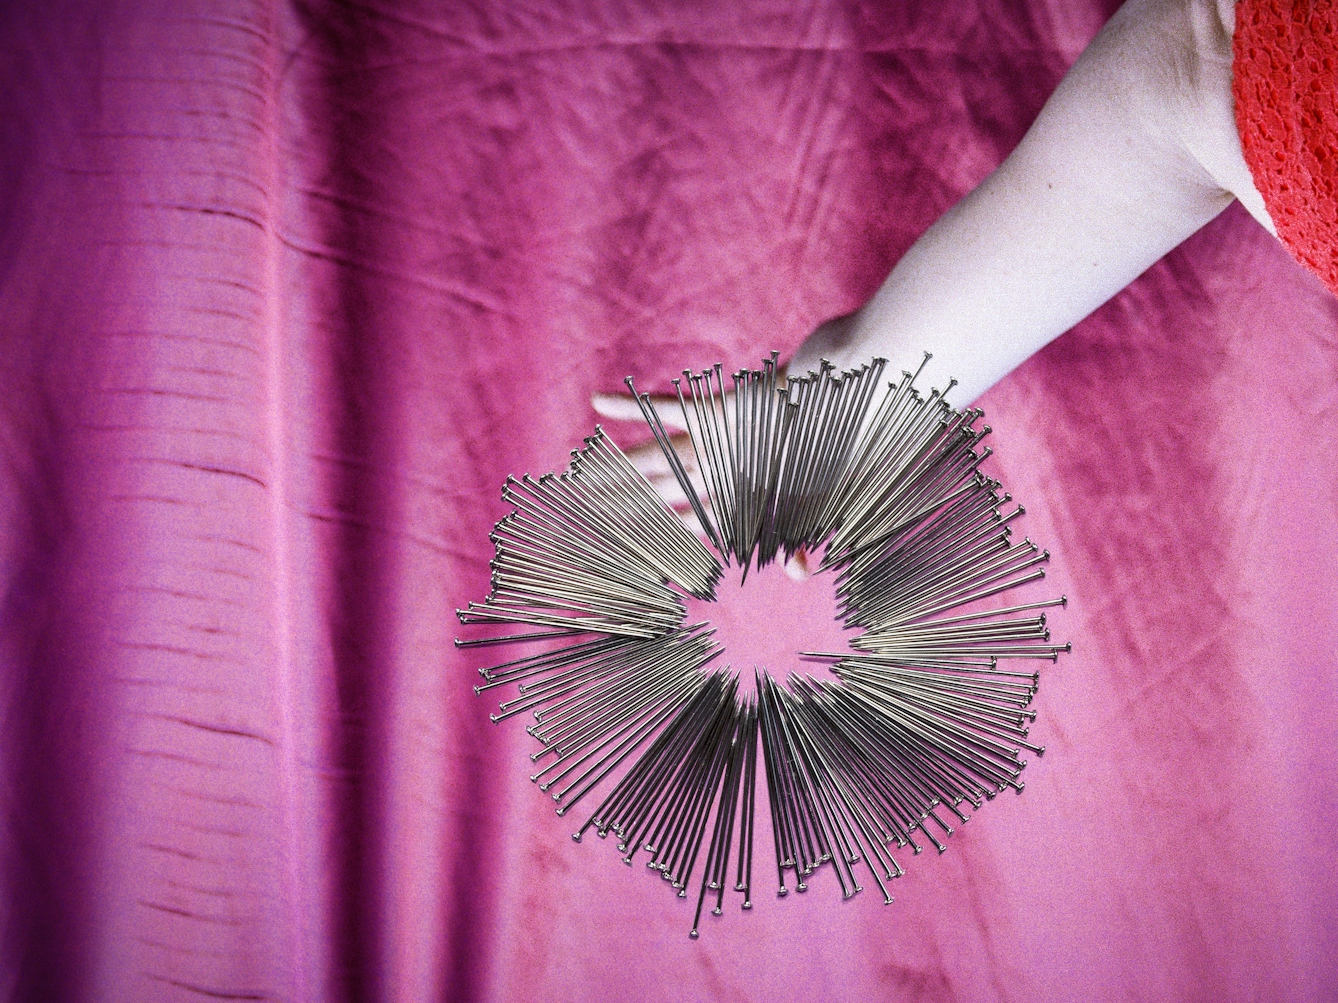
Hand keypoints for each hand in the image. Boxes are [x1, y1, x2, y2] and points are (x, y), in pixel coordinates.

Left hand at [591, 380, 817, 578]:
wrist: (826, 408)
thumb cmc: (813, 459)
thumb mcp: (803, 505)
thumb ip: (795, 542)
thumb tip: (802, 574)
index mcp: (726, 499)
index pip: (679, 523)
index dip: (647, 533)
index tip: (617, 544)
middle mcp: (709, 472)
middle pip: (653, 492)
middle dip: (618, 501)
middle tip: (581, 507)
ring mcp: (705, 442)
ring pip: (650, 458)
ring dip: (615, 466)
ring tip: (580, 473)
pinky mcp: (709, 412)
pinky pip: (663, 410)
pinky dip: (631, 407)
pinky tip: (598, 402)